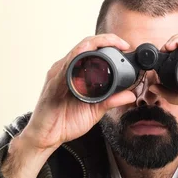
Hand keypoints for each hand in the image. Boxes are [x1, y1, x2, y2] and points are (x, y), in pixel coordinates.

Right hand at [21, 34, 136, 151]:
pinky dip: (75, 62)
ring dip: (93, 46)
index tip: (125, 46)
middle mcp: (65, 69)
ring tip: (108, 44)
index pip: (91, 49)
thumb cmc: (65, 122)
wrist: (46, 136)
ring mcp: (58, 75)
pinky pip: (64, 70)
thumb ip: (111, 101)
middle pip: (84, 45)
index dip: (109, 43)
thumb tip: (130, 95)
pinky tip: (85, 58)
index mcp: (75, 72)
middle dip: (104, 40)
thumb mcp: (95, 110)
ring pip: (75, 52)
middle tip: (122, 44)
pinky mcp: (53, 85)